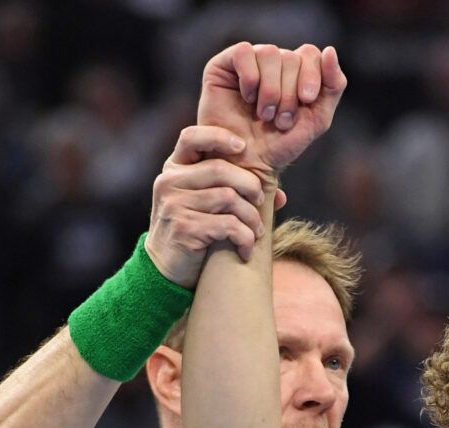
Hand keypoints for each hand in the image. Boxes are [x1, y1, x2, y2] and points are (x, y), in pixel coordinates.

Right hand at [147, 125, 287, 283]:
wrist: (168, 269)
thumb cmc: (195, 231)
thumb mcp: (209, 205)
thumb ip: (238, 192)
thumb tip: (280, 196)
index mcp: (175, 168)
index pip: (191, 137)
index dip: (219, 136)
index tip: (242, 148)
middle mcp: (170, 181)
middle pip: (220, 169)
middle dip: (250, 186)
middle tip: (259, 202)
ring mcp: (174, 204)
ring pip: (228, 198)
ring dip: (251, 217)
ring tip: (256, 231)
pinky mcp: (184, 228)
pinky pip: (228, 225)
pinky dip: (245, 238)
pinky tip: (245, 249)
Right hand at [196, 42, 345, 177]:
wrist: (249, 163)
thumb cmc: (281, 144)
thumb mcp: (317, 118)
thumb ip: (333, 85)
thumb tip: (330, 50)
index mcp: (296, 71)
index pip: (310, 54)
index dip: (312, 75)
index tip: (307, 100)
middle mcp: (274, 62)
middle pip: (291, 57)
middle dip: (289, 93)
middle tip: (281, 120)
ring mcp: (249, 61)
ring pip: (269, 53)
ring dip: (271, 89)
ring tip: (265, 115)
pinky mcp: (224, 64)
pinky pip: (244, 52)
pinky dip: (250, 78)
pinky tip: (247, 98)